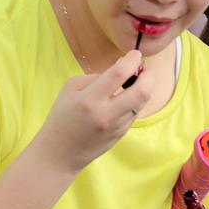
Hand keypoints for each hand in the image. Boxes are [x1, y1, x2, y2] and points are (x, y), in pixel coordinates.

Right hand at [30, 50, 147, 173]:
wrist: (59, 153)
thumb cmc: (61, 117)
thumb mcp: (70, 89)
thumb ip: (96, 76)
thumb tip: (121, 67)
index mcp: (90, 99)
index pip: (120, 74)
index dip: (132, 60)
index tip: (135, 55)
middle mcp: (106, 113)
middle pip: (142, 91)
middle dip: (149, 76)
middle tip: (143, 70)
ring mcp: (116, 126)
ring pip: (141, 102)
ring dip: (142, 89)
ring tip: (133, 83)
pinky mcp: (121, 134)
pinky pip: (134, 113)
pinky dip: (134, 102)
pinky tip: (123, 100)